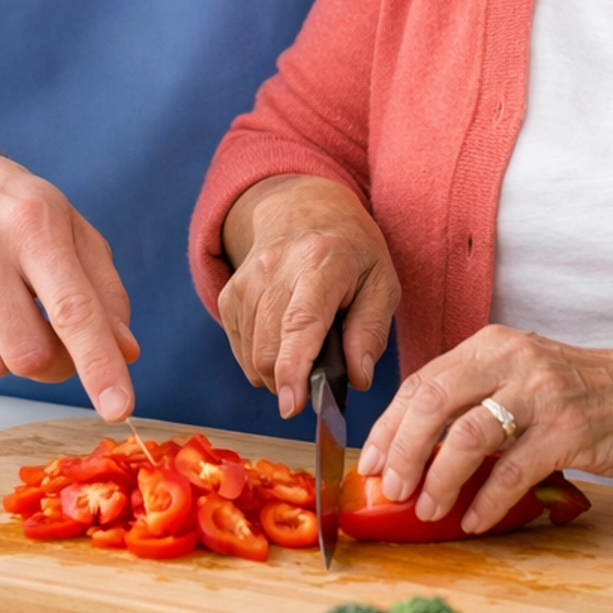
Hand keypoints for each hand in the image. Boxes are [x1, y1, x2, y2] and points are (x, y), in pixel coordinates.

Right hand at [0, 128, 139, 416]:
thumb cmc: (6, 207)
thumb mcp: (68, 226)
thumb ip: (103, 290)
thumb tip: (124, 352)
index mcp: (32, 221)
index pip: (72, 309)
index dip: (99, 363)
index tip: (119, 407)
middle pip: (28, 355)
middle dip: (52, 360)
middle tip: (48, 330)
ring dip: (3, 354)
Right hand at [218, 175, 400, 417]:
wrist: (302, 206)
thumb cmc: (350, 249)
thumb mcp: (382, 281)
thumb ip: (372, 331)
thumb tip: (358, 378)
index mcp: (321, 262)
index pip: (300, 322)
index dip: (294, 368)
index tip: (292, 405)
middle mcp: (276, 268)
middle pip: (268, 349)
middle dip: (291, 382)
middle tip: (318, 378)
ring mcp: (246, 280)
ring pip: (251, 355)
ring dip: (277, 372)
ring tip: (305, 351)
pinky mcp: (230, 294)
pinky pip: (240, 347)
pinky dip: (261, 359)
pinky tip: (283, 340)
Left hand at [356, 325, 612, 530]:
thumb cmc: (582, 394)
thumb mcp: (522, 378)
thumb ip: (476, 400)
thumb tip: (414, 451)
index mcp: (491, 345)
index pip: (423, 381)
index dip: (390, 425)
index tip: (370, 462)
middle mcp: (512, 360)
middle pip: (434, 401)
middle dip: (404, 450)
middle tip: (391, 488)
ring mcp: (542, 393)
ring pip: (468, 434)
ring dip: (440, 478)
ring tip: (427, 508)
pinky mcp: (570, 429)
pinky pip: (514, 469)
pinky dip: (486, 499)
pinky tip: (473, 520)